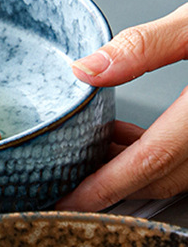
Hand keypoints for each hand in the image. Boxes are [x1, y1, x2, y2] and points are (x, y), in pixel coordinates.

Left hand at [56, 2, 187, 209]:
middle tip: (70, 180)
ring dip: (136, 170)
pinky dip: (160, 158)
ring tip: (94, 150)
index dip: (104, 187)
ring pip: (179, 176)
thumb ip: (144, 46)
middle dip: (113, 185)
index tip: (69, 200)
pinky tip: (135, 138)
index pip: (149, 163)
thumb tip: (89, 68)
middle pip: (162, 179)